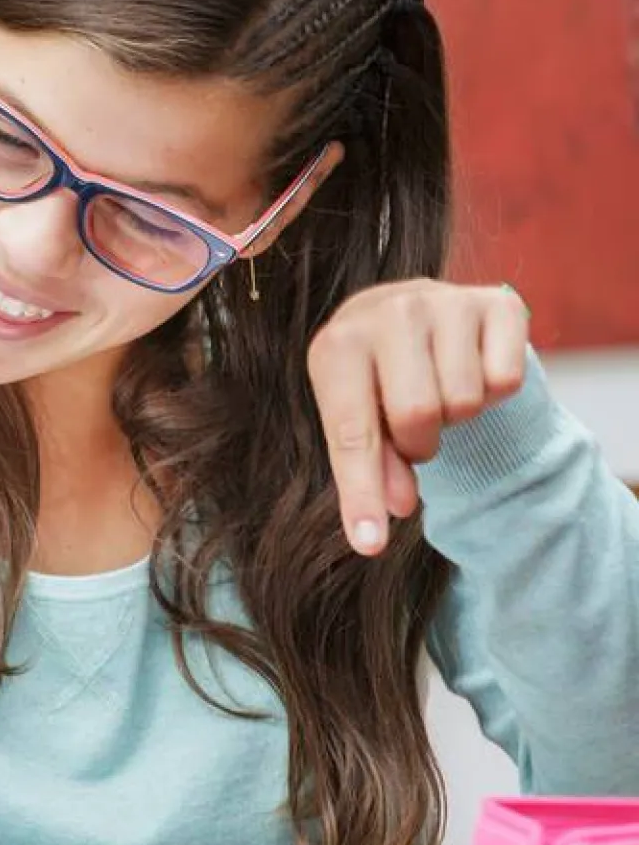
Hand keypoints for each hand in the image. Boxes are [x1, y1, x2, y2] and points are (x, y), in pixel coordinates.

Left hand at [307, 279, 526, 555]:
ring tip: (437, 392)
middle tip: (412, 432)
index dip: (362, 494)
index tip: (369, 544)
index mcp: (337, 344)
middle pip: (419, 416)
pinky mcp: (498, 302)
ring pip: (466, 400)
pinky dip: (494, 392)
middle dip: (419, 444)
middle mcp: (390, 311)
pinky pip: (506, 380)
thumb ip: (368, 467)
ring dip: (457, 417)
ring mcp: (446, 300)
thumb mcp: (355, 418)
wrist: (407, 314)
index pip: (352, 433)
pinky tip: (470, 369)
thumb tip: (399, 508)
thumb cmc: (371, 378)